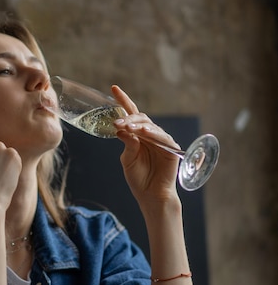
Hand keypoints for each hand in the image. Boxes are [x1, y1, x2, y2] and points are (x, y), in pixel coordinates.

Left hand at [111, 85, 179, 203]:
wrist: (151, 196)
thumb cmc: (139, 179)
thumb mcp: (128, 160)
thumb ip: (127, 144)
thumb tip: (121, 129)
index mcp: (138, 136)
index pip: (131, 115)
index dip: (123, 101)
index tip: (113, 88)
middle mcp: (150, 135)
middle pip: (141, 118)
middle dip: (128, 117)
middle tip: (117, 122)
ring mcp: (161, 140)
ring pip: (150, 126)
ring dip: (138, 125)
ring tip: (126, 127)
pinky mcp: (170, 148)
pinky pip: (162, 137)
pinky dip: (152, 133)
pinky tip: (143, 133)